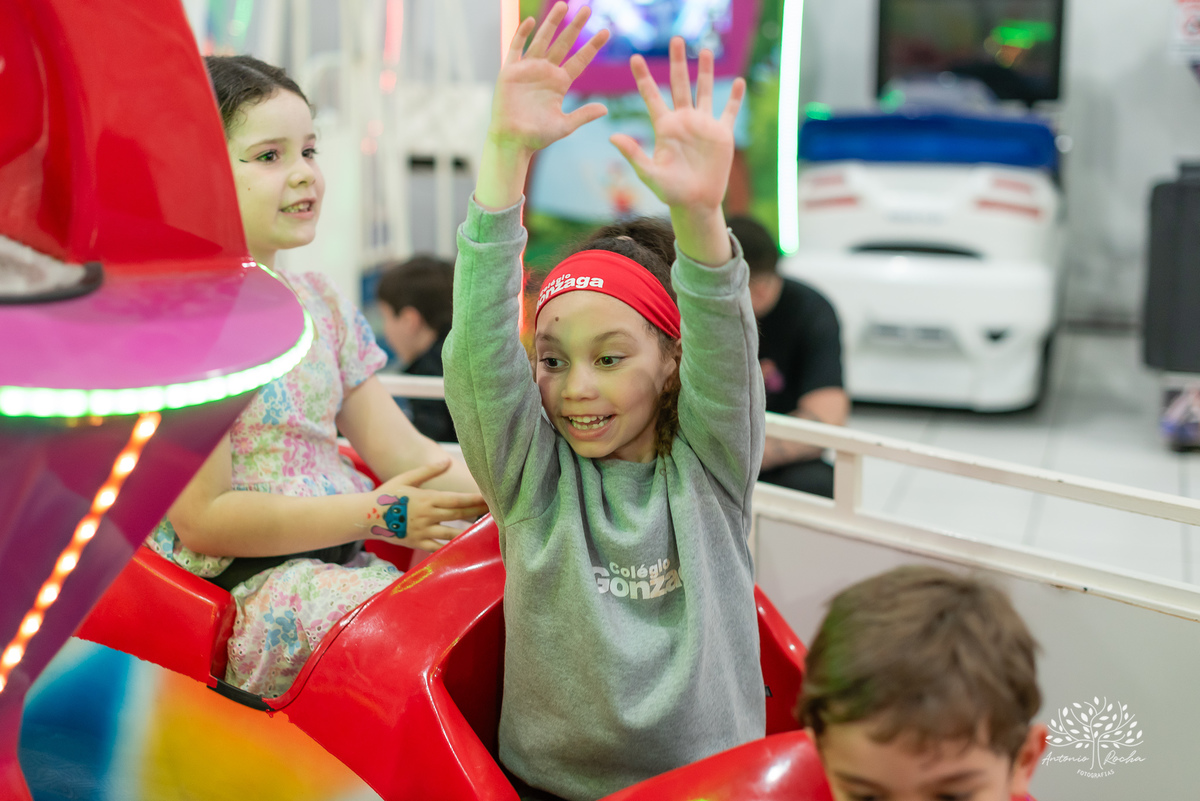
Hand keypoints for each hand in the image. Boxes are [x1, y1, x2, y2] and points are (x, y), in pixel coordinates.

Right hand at [367, 460, 487, 552]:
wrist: (366, 516)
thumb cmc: (387, 495)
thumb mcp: (406, 478)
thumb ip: (428, 471)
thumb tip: (447, 461)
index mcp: (427, 499)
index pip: (457, 500)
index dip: (475, 500)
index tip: (490, 498)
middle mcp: (427, 516)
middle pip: (459, 515)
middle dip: (478, 513)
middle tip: (497, 511)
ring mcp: (423, 532)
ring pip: (452, 534)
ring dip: (470, 531)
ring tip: (486, 530)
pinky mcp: (417, 544)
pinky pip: (438, 548)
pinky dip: (452, 548)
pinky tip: (465, 548)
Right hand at [487, 1, 609, 156]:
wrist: (513, 140)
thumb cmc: (537, 136)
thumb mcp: (564, 125)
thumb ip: (583, 115)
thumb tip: (605, 109)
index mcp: (559, 83)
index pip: (579, 60)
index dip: (592, 46)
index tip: (606, 32)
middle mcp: (545, 72)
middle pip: (563, 44)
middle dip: (575, 26)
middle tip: (587, 9)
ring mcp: (528, 69)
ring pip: (542, 39)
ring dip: (552, 22)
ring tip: (563, 5)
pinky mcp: (510, 70)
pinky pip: (516, 47)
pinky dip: (522, 34)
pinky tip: (530, 21)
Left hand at [610, 38, 745, 214]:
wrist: (696, 203)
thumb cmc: (670, 192)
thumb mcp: (649, 174)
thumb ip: (633, 154)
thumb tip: (613, 138)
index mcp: (664, 127)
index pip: (652, 96)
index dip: (643, 77)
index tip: (635, 58)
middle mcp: (683, 121)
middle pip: (679, 84)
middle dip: (677, 62)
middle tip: (676, 39)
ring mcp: (703, 126)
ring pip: (705, 91)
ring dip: (706, 71)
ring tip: (705, 50)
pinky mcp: (721, 135)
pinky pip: (728, 111)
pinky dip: (734, 98)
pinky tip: (738, 81)